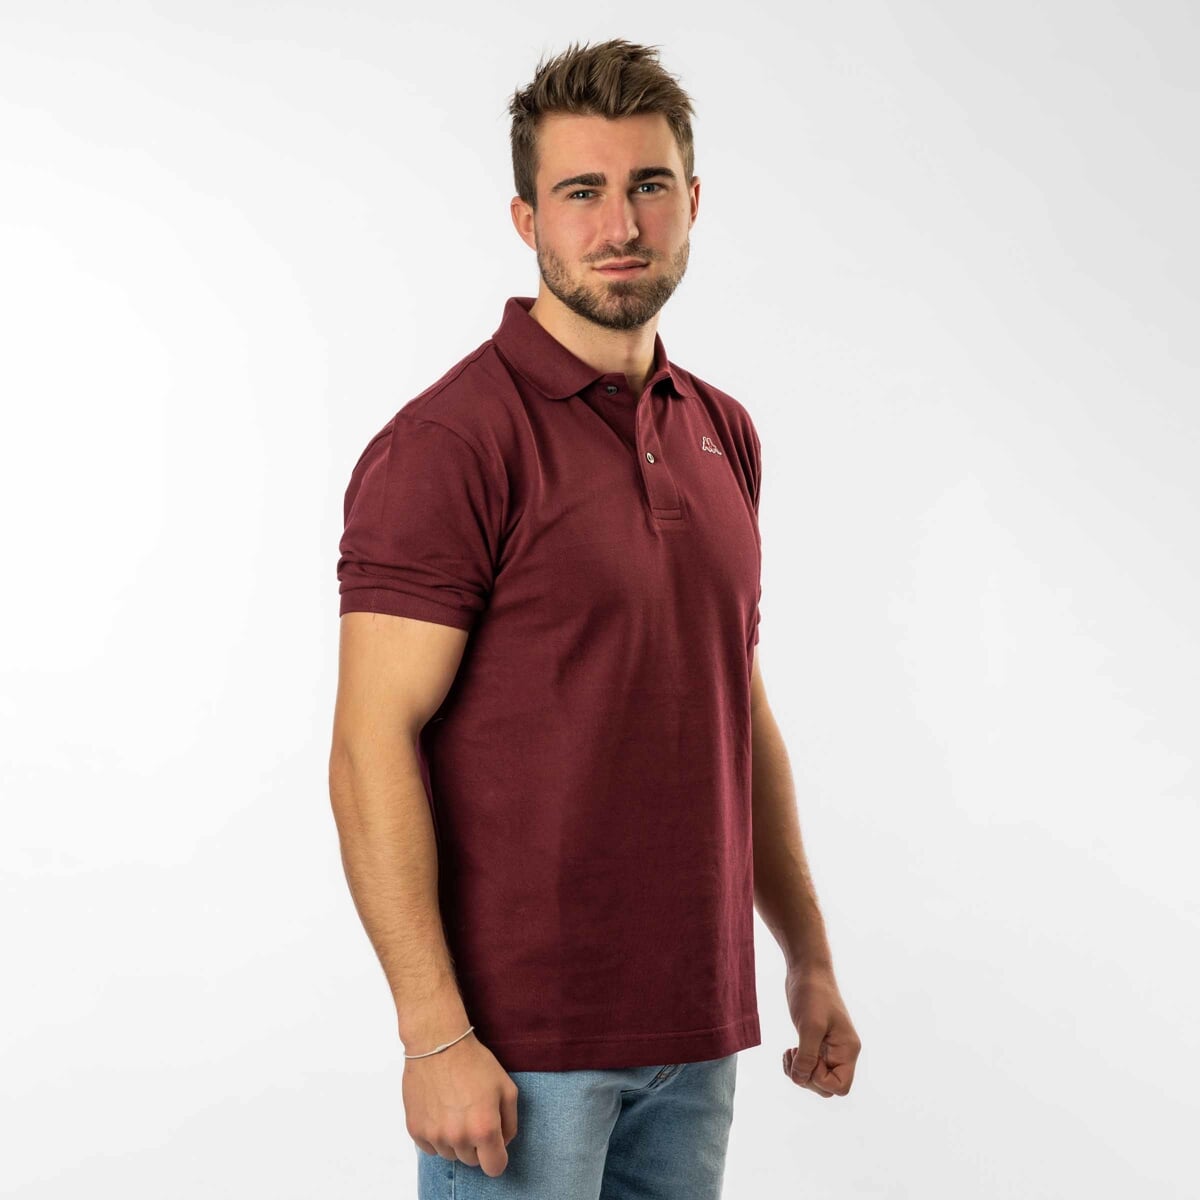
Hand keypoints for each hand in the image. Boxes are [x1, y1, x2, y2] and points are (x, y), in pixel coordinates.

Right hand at [403, 1033, 519, 1176]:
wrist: (437, 1043)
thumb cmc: (474, 1062)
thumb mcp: (506, 1087)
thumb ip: (510, 1122)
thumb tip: (503, 1142)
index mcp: (484, 1128)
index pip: (494, 1168)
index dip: (497, 1156)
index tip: (495, 1143)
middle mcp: (458, 1137)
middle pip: (472, 1161)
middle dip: (476, 1144)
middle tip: (474, 1115)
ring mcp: (434, 1135)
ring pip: (451, 1154)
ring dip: (456, 1140)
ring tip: (456, 1109)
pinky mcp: (416, 1130)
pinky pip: (431, 1147)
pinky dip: (437, 1135)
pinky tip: (440, 1110)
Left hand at [781, 963, 859, 1096]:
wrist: (807, 970)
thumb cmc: (813, 994)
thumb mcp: (809, 1026)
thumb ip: (807, 1056)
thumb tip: (800, 1080)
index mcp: (847, 1050)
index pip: (840, 1087)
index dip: (820, 1080)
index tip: (808, 1059)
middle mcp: (841, 1053)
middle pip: (827, 1087)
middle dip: (807, 1077)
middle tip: (795, 1054)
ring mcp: (828, 1049)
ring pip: (815, 1078)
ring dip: (799, 1072)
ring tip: (789, 1053)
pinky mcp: (816, 1043)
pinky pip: (808, 1066)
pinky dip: (796, 1064)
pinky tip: (788, 1051)